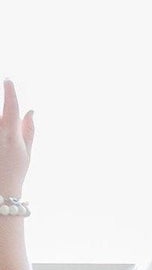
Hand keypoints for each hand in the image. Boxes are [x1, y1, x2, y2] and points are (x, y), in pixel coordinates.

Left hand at [0, 81, 34, 200]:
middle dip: (4, 119)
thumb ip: (28, 130)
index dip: (10, 91)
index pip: (11, 106)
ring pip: (0, 124)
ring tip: (6, 149)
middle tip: (8, 139)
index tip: (8, 80)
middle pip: (2, 116)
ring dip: (4, 131)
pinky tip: (3, 149)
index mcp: (10, 133)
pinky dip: (2, 141)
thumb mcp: (26, 152)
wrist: (0, 190)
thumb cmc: (14, 172)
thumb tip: (30, 111)